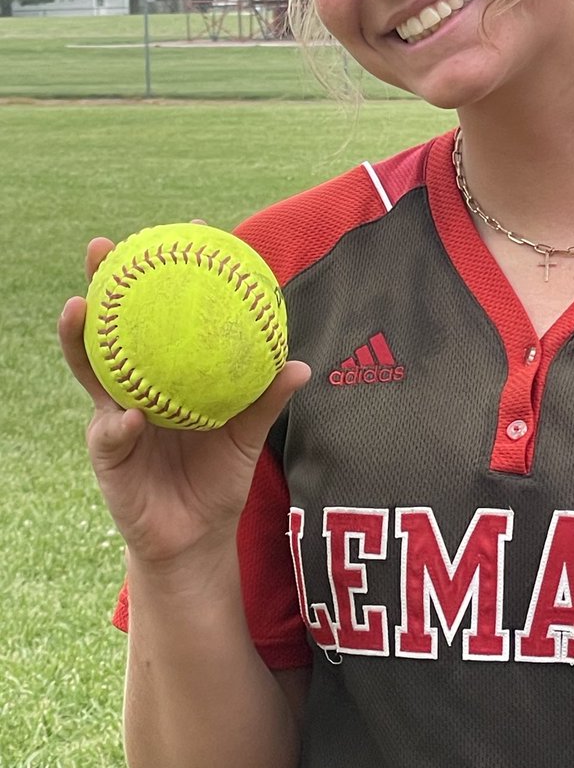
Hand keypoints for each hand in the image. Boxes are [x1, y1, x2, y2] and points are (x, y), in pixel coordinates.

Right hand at [58, 236, 309, 568]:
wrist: (196, 536)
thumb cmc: (218, 477)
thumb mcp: (247, 435)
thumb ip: (266, 400)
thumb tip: (300, 364)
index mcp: (166, 374)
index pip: (165, 316)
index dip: (171, 275)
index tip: (187, 231)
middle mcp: (133, 386)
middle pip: (111, 328)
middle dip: (102, 285)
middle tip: (101, 249)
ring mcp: (113, 416)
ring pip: (90, 370)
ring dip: (80, 338)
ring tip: (80, 307)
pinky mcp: (106, 455)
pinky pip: (108, 435)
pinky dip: (117, 424)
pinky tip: (128, 415)